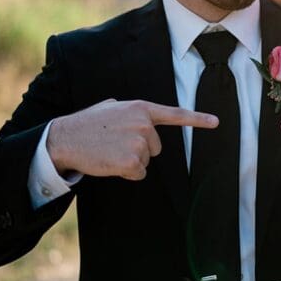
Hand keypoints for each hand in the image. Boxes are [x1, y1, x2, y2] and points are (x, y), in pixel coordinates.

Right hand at [47, 99, 217, 179]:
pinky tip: (110, 162)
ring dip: (130, 160)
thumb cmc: (86, 124)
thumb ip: (128, 111)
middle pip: (156, 147)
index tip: (216, 122)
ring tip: (109, 151)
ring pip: (146, 161)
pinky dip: (126, 172)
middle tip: (115, 144)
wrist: (65, 138)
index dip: (198, 119)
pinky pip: (138, 173)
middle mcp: (144, 123)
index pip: (174, 114)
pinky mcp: (132, 161)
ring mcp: (139, 142)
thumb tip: (136, 116)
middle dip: (140, 149)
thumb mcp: (110, 108)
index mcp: (140, 108)